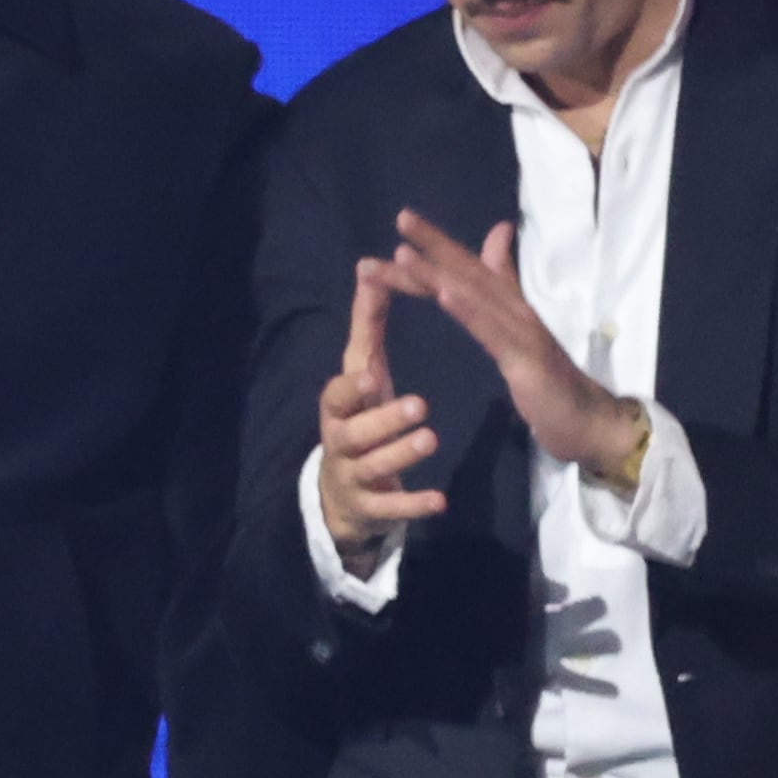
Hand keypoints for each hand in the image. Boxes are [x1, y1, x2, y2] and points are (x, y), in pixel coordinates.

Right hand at [315, 260, 443, 566]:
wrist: (342, 492)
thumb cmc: (358, 418)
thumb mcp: (360, 372)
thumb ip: (367, 325)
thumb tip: (370, 268)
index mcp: (338, 407)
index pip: (338, 393)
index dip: (352, 385)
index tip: (372, 371)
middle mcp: (339, 441)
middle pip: (353, 432)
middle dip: (383, 418)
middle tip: (420, 404)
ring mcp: (353, 477)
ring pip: (373, 467)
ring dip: (401, 454)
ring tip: (432, 439)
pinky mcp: (370, 508)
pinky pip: (390, 509)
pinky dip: (412, 504)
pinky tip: (439, 501)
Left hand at [378, 212, 634, 472]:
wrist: (588, 419)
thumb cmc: (549, 378)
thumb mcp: (518, 330)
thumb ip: (505, 284)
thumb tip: (499, 235)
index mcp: (508, 305)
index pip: (468, 268)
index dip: (437, 243)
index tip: (403, 218)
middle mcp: (514, 309)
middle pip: (468, 272)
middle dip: (433, 244)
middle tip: (401, 217)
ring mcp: (521, 331)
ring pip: (474, 296)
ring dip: (438, 273)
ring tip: (404, 254)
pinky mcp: (525, 359)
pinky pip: (492, 332)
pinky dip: (467, 311)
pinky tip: (443, 295)